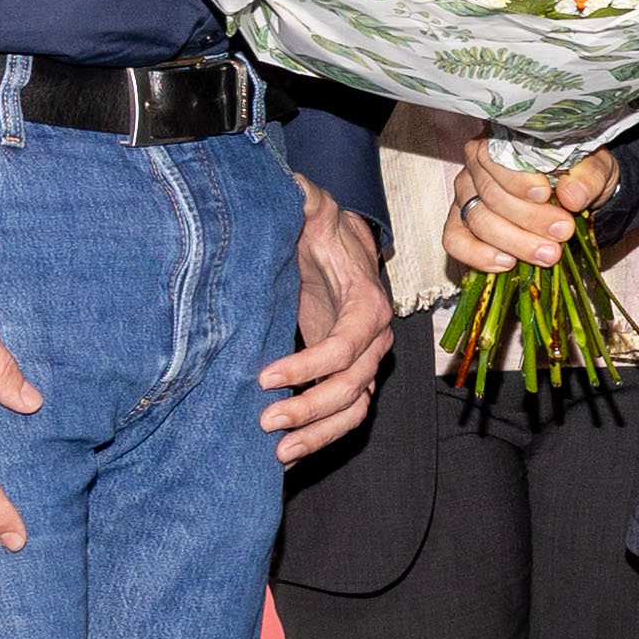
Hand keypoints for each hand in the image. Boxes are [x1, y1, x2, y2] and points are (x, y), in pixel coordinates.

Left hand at [261, 177, 396, 460]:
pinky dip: (322, 436)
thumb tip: (291, 187)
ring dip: (319, 433)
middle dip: (311, 407)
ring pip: (355, 408)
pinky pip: (346, 415)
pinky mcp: (347, 375)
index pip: (349, 344)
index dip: (311, 365)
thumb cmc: (317, 227)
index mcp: (367, 302)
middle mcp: (374, 337)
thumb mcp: (310, 205)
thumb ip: (302, 197)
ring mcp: (364, 360)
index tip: (264, 376)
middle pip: (353, 385)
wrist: (330, 243)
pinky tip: (285, 452)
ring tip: (278, 450)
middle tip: (264, 420)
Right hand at [441, 145, 616, 276]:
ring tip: (548, 254)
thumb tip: (572, 195)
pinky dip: (478, 255)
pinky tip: (508, 263)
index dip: (519, 181)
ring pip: (478, 220)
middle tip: (561, 232)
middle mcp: (477, 167)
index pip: (496, 160)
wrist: (576, 194)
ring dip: (514, 241)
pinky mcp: (461, 223)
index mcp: (502, 142)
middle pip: (491, 196)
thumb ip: (586, 176)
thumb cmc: (578, 173)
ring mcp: (466, 196)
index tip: (546, 195)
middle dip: (529, 219)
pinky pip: (455, 241)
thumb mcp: (593, 167)